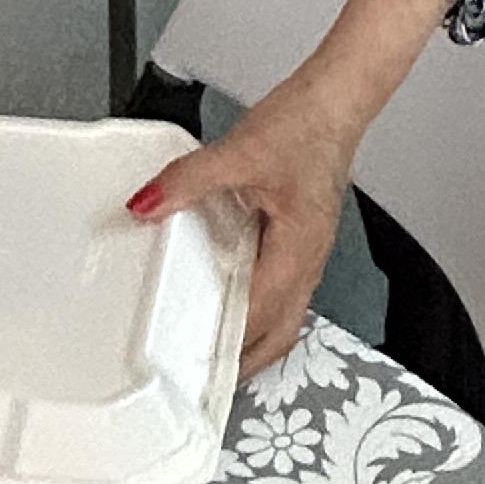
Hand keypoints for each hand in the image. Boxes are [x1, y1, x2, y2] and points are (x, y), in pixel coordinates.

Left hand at [126, 72, 362, 375]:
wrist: (336, 99)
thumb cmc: (307, 126)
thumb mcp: (238, 153)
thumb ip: (187, 182)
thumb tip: (148, 204)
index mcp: (297, 250)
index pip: (256, 316)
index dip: (225, 349)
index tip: (196, 371)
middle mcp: (307, 258)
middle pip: (279, 333)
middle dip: (246, 364)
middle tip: (210, 384)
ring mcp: (307, 249)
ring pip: (284, 313)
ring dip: (252, 336)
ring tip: (217, 352)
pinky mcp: (301, 234)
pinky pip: (282, 286)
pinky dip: (257, 305)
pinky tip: (234, 294)